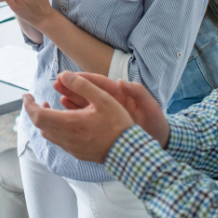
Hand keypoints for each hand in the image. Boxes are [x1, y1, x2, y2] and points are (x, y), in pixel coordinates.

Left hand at [23, 72, 140, 163]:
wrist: (128, 152)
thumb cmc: (117, 124)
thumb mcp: (102, 98)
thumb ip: (82, 85)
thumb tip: (64, 75)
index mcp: (69, 123)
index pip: (38, 115)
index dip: (29, 105)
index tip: (26, 96)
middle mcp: (66, 137)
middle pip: (40, 125)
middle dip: (34, 111)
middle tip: (34, 100)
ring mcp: (71, 147)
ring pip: (48, 134)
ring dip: (43, 121)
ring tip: (48, 109)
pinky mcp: (77, 153)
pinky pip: (58, 141)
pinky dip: (53, 129)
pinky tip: (63, 122)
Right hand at [54, 73, 168, 146]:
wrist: (159, 141)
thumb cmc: (156, 122)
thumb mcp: (150, 106)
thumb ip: (138, 92)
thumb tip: (122, 82)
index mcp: (121, 94)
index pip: (101, 83)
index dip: (85, 78)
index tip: (71, 75)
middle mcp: (111, 103)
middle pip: (89, 92)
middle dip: (73, 86)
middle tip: (58, 82)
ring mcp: (106, 114)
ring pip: (85, 104)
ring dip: (71, 98)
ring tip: (58, 94)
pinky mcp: (103, 126)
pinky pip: (86, 118)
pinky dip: (76, 115)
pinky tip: (64, 113)